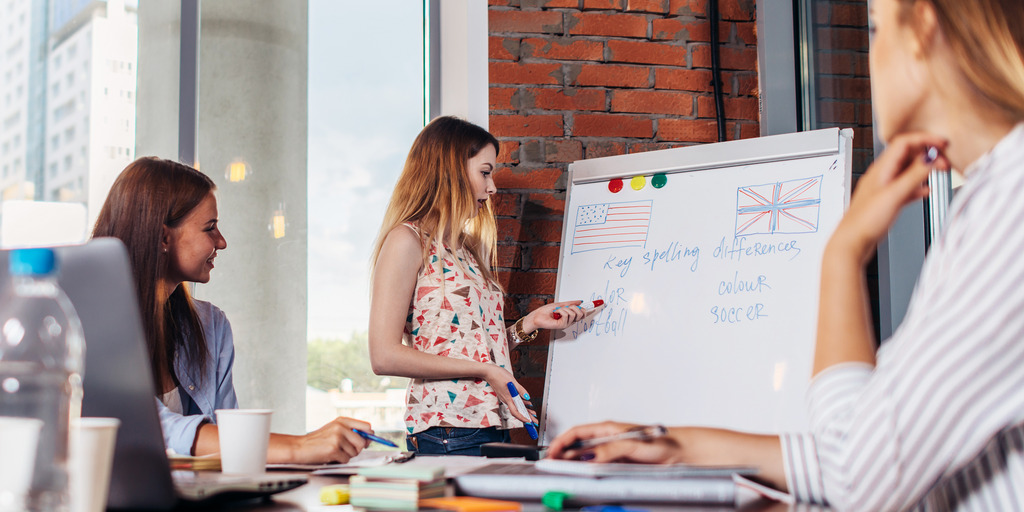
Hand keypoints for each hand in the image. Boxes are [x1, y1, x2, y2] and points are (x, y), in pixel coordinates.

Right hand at [289, 417, 371, 463]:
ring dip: (346, 456)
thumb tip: (368, 440)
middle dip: (356, 449)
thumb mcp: (333, 430)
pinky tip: (331, 456)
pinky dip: (340, 461)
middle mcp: (341, 427)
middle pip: (362, 442)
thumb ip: (350, 432)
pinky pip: (346, 459)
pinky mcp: (334, 449)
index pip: (366, 426)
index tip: (366, 441)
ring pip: (355, 452)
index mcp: (342, 421)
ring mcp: (337, 438)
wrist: (299, 447)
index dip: (368, 436)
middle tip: (345, 450)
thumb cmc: (316, 441)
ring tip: (335, 452)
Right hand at [482, 365, 536, 423]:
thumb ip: (520, 390)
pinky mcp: (507, 395)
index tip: (529, 421)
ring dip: (525, 411)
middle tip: (535, 421)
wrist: (489, 372)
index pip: (515, 412)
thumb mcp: (512, 381)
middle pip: (518, 411)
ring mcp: (506, 398)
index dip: (522, 418)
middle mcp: (507, 400)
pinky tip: (528, 403)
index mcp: (508, 398)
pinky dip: (522, 403)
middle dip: (527, 417)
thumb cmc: (498, 375)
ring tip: (533, 414)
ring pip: (517, 407)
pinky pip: (515, 401)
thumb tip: (528, 397)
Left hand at [523, 300, 585, 332]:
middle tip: (567, 306)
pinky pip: (567, 315)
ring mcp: (567, 323)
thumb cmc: (547, 311)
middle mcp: (570, 321)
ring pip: (574, 313)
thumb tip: (580, 301)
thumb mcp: (561, 304)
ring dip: (565, 309)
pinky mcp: (563, 325)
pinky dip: (561, 311)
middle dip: (575, 307)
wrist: (538, 316)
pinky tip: (556, 313)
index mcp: (570, 316)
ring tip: (558, 311)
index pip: (583, 313)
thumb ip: (571, 303)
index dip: (590, 308)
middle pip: (582, 314)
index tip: (598, 303)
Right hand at [546, 421, 682, 462]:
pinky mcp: (619, 462)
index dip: (562, 442)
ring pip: (588, 457)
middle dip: (564, 454)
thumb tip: (591, 456)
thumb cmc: (662, 442)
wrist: (681, 453)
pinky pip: (599, 466)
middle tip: (554, 466)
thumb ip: (611, 450)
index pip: (577, 432)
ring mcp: (613, 451)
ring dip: (576, 463)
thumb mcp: (633, 445)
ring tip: (566, 471)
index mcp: (609, 428)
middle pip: (579, 446)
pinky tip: (586, 476)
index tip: (552, 452)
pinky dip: (589, 471)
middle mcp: (608, 438)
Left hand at [829, 133, 949, 264]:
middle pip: (907, 155)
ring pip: (907, 171)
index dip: (924, 139)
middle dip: (927, 154)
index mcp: (880, 169)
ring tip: (940, 172)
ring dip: (924, 169)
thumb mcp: (894, 195)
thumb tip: (930, 158)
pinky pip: (905, 188)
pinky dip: (917, 186)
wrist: (851, 243)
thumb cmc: (864, 221)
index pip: (903, 143)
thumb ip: (913, 176)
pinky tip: (925, 191)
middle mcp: (881, 176)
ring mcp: (883, 188)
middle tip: (944, 162)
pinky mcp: (886, 202)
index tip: (942, 144)